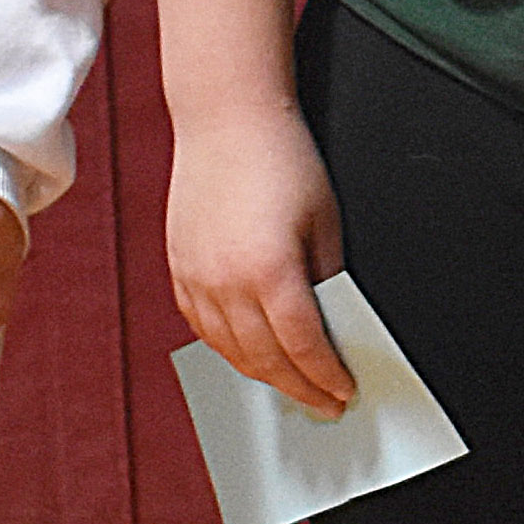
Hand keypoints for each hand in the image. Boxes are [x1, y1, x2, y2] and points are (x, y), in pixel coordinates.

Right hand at [166, 103, 355, 415]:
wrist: (226, 119)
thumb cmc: (282, 159)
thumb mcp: (325, 223)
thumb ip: (327, 280)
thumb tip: (334, 326)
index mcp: (271, 272)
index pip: (305, 347)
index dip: (327, 377)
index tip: (344, 392)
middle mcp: (227, 283)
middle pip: (267, 359)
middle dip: (300, 388)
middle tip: (324, 404)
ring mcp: (197, 278)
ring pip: (231, 351)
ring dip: (264, 376)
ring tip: (291, 386)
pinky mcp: (179, 269)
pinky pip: (202, 328)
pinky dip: (228, 349)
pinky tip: (248, 355)